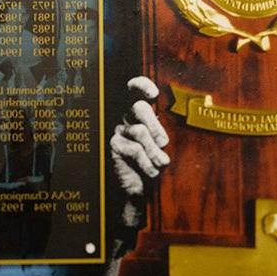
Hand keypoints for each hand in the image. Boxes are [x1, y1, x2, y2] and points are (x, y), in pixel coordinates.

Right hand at [111, 76, 170, 227]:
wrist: (138, 190)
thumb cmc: (151, 165)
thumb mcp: (158, 148)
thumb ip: (158, 137)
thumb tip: (160, 139)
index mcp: (138, 114)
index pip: (133, 90)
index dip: (141, 86)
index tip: (153, 94)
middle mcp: (125, 119)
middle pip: (139, 107)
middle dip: (155, 125)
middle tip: (163, 142)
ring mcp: (118, 132)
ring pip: (140, 131)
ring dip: (154, 150)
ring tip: (162, 163)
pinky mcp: (114, 146)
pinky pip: (135, 149)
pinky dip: (147, 162)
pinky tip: (152, 171)